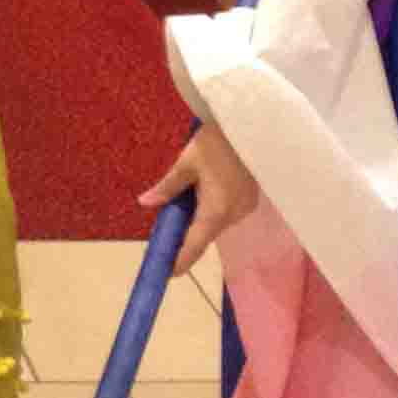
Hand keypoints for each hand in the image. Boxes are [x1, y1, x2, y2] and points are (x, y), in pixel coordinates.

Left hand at [138, 115, 257, 279]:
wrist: (251, 124)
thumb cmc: (216, 142)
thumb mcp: (186, 163)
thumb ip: (168, 187)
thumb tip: (146, 202)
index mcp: (215, 211)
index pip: (194, 246)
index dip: (180, 261)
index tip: (166, 273)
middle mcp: (233, 216)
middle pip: (204, 235)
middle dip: (185, 236)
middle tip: (165, 233)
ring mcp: (245, 208)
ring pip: (215, 223)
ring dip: (199, 221)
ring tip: (180, 209)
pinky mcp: (250, 199)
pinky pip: (226, 213)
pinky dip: (211, 211)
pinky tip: (201, 197)